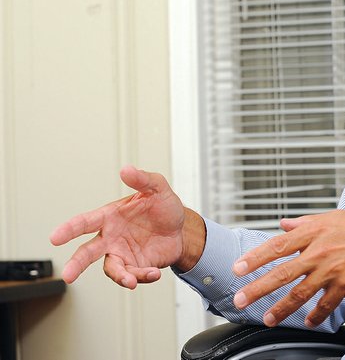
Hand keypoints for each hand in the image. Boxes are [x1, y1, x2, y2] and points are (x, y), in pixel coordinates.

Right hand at [49, 165, 204, 288]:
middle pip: (87, 252)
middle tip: (68, 276)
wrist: (182, 229)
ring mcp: (122, 253)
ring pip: (112, 269)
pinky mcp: (136, 267)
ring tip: (130, 281)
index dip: (69, 229)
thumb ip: (142, 179)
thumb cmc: (164, 207)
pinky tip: (154, 273)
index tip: (55, 237)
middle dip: (76, 264)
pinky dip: (143, 276)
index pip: (85, 222)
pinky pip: (134, 275)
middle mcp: (111, 237)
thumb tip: (126, 169)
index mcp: (110, 217)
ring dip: (120, 276)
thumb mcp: (157, 188)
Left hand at [231, 209, 344, 327]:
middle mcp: (320, 251)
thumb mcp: (334, 217)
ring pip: (300, 293)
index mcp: (315, 231)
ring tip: (268, 318)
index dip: (255, 257)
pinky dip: (315, 315)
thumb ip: (305, 223)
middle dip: (258, 288)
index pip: (277, 246)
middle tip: (241, 299)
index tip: (237, 268)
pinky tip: (308, 321)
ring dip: (281, 308)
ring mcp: (332, 270)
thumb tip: (284, 224)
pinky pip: (325, 305)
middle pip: (282, 273)